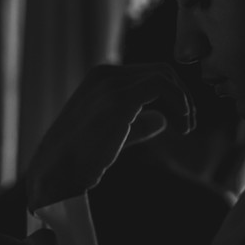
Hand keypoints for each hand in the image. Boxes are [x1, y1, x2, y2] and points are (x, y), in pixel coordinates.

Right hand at [25, 63, 195, 210]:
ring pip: (165, 76)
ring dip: (184, 101)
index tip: (182, 122)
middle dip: (182, 95)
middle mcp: (105, 74)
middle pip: (161, 71)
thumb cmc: (79, 159)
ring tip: (187, 128)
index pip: (149, 74)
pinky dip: (180, 102)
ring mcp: (111, 83)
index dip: (173, 94)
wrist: (56, 173)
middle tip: (189, 124)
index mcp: (100, 78)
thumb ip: (136, 124)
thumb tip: (161, 120)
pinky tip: (182, 125)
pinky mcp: (119, 98)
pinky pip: (162, 86)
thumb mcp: (112, 135)